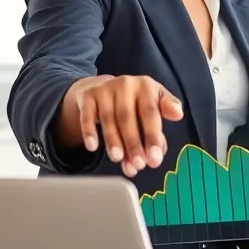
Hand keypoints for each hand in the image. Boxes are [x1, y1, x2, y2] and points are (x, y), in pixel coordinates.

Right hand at [60, 75, 182, 177]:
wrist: (107, 86)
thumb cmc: (137, 101)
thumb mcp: (156, 103)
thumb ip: (162, 127)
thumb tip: (162, 149)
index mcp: (146, 86)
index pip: (150, 113)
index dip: (153, 137)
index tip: (155, 159)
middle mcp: (126, 84)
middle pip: (128, 117)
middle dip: (133, 143)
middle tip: (138, 165)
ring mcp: (105, 89)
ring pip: (108, 118)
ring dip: (113, 141)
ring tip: (118, 159)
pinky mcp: (88, 96)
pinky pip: (87, 116)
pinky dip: (89, 131)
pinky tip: (93, 147)